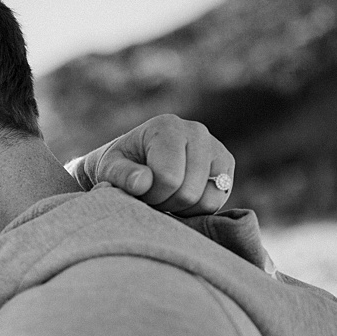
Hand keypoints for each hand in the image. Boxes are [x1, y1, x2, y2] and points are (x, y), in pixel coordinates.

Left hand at [72, 114, 234, 215]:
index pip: (169, 178)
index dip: (151, 195)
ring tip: (167, 195)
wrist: (139, 160)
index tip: (140, 190)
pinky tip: (182, 198)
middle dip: (166, 203)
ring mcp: (215, 147)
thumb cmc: (123, 166)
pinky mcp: (226, 165)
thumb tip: (143, 182)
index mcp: (167, 127)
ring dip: (182, 208)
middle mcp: (196, 131)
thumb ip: (122, 176)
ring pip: (207, 200)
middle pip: (188, 192)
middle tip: (153, 195)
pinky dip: (198, 208)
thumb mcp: (110, 169)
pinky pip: (218, 201)